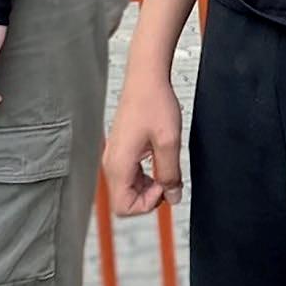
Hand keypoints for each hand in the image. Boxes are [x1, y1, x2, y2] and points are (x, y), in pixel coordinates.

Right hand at [103, 71, 183, 215]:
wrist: (146, 78)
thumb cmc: (154, 102)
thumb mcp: (169, 141)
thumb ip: (170, 174)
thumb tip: (173, 197)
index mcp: (118, 164)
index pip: (123, 207)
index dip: (147, 203)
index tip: (164, 184)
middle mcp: (111, 162)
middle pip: (124, 200)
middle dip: (149, 196)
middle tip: (167, 175)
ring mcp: (114, 156)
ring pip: (128, 189)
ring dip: (148, 185)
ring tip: (164, 163)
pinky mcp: (121, 150)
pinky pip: (130, 175)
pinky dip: (145, 175)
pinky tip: (158, 158)